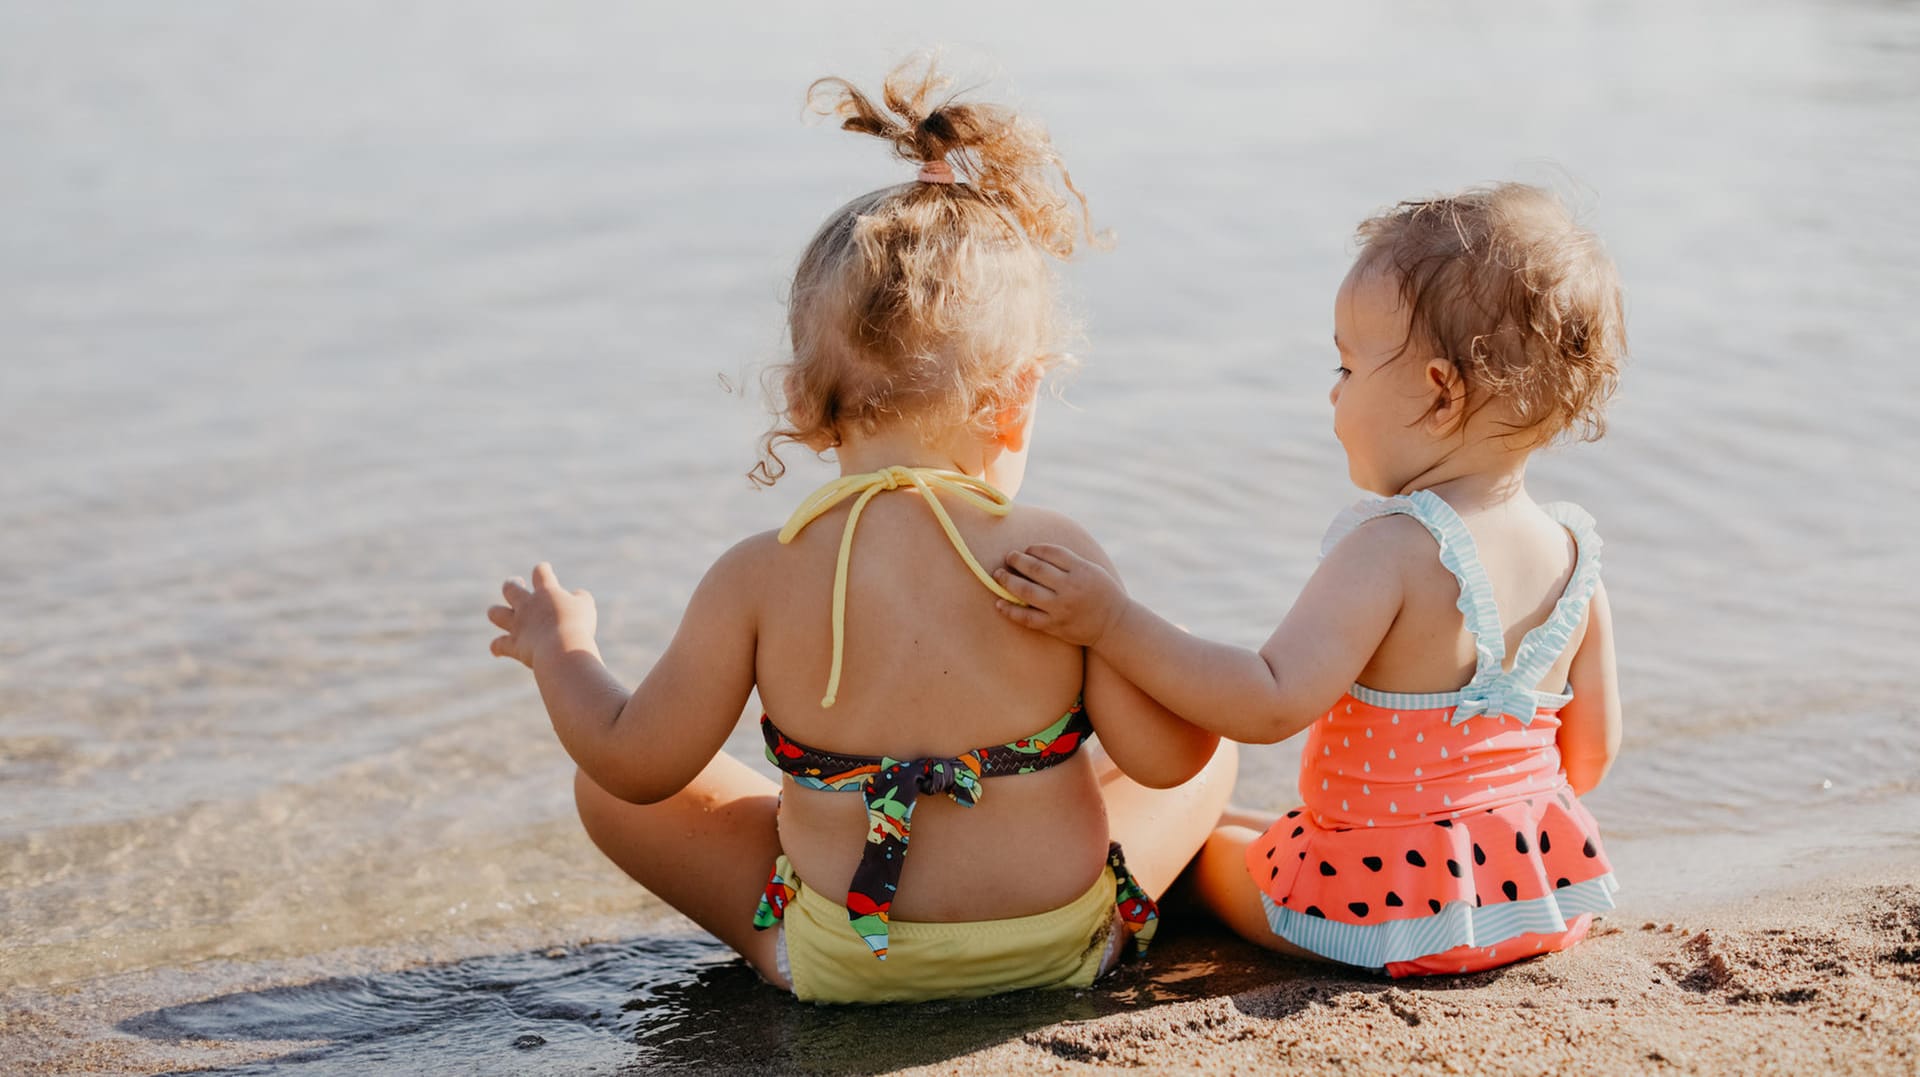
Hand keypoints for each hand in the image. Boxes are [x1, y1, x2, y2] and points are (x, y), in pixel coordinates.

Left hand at [488, 562, 598, 667]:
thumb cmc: (577, 625)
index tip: (545, 570)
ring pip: (496, 613)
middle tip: (517, 583)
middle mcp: (527, 605)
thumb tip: (577, 594)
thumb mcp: (586, 606)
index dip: (542, 570)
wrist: (562, 648)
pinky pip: (499, 645)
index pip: (541, 572)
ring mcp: (518, 624)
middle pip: (510, 588)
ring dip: (496, 612)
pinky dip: (497, 648)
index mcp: (546, 592)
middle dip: (512, 584)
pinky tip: (497, 651)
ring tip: (499, 612)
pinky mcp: (514, 644)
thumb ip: (581, 597)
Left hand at [992, 544, 1127, 647]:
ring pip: (1027, 592)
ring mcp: (1061, 608)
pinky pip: (1027, 618)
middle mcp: (1070, 588)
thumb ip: (1068, 560)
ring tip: (998, 574)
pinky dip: (1010, 610)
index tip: (1027, 549)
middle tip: (1009, 557)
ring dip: (1008, 581)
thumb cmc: (1101, 592)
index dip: (1034, 548)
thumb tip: (1035, 551)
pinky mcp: (1055, 625)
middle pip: (1035, 569)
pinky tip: (999, 603)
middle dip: (1017, 560)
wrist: (1114, 624)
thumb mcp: (1091, 569)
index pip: (1051, 552)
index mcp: (1081, 570)